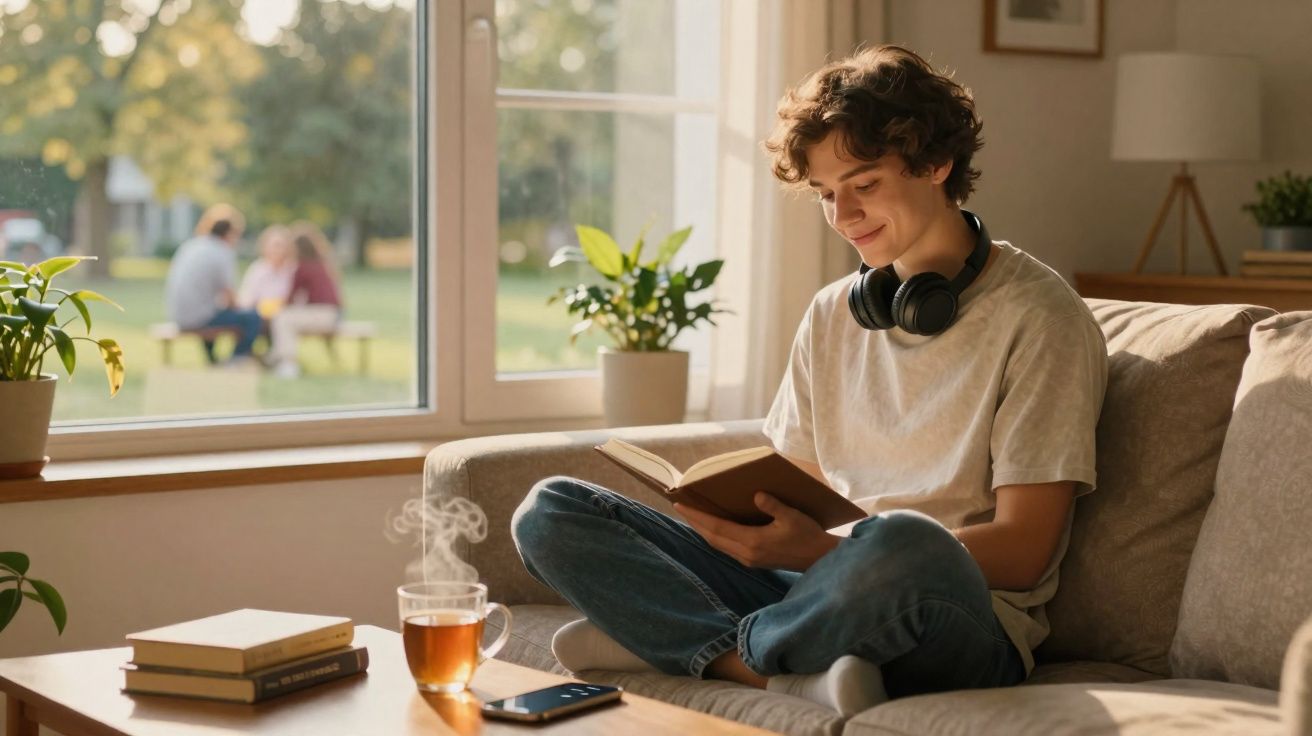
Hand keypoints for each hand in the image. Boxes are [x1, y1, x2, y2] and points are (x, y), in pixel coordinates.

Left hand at [674, 492, 839, 571]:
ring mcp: (749, 560)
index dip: (697, 517)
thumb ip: (773, 505)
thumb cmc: (807, 535)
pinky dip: (715, 536)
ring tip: (692, 516)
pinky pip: (727, 548)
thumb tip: (756, 495)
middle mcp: (746, 554)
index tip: (681, 505)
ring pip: (718, 545)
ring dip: (703, 531)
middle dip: (695, 523)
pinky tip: (713, 529)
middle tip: (680, 508)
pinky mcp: (753, 561)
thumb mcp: (792, 516)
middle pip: (712, 538)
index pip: (717, 528)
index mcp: (753, 542)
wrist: (819, 559)